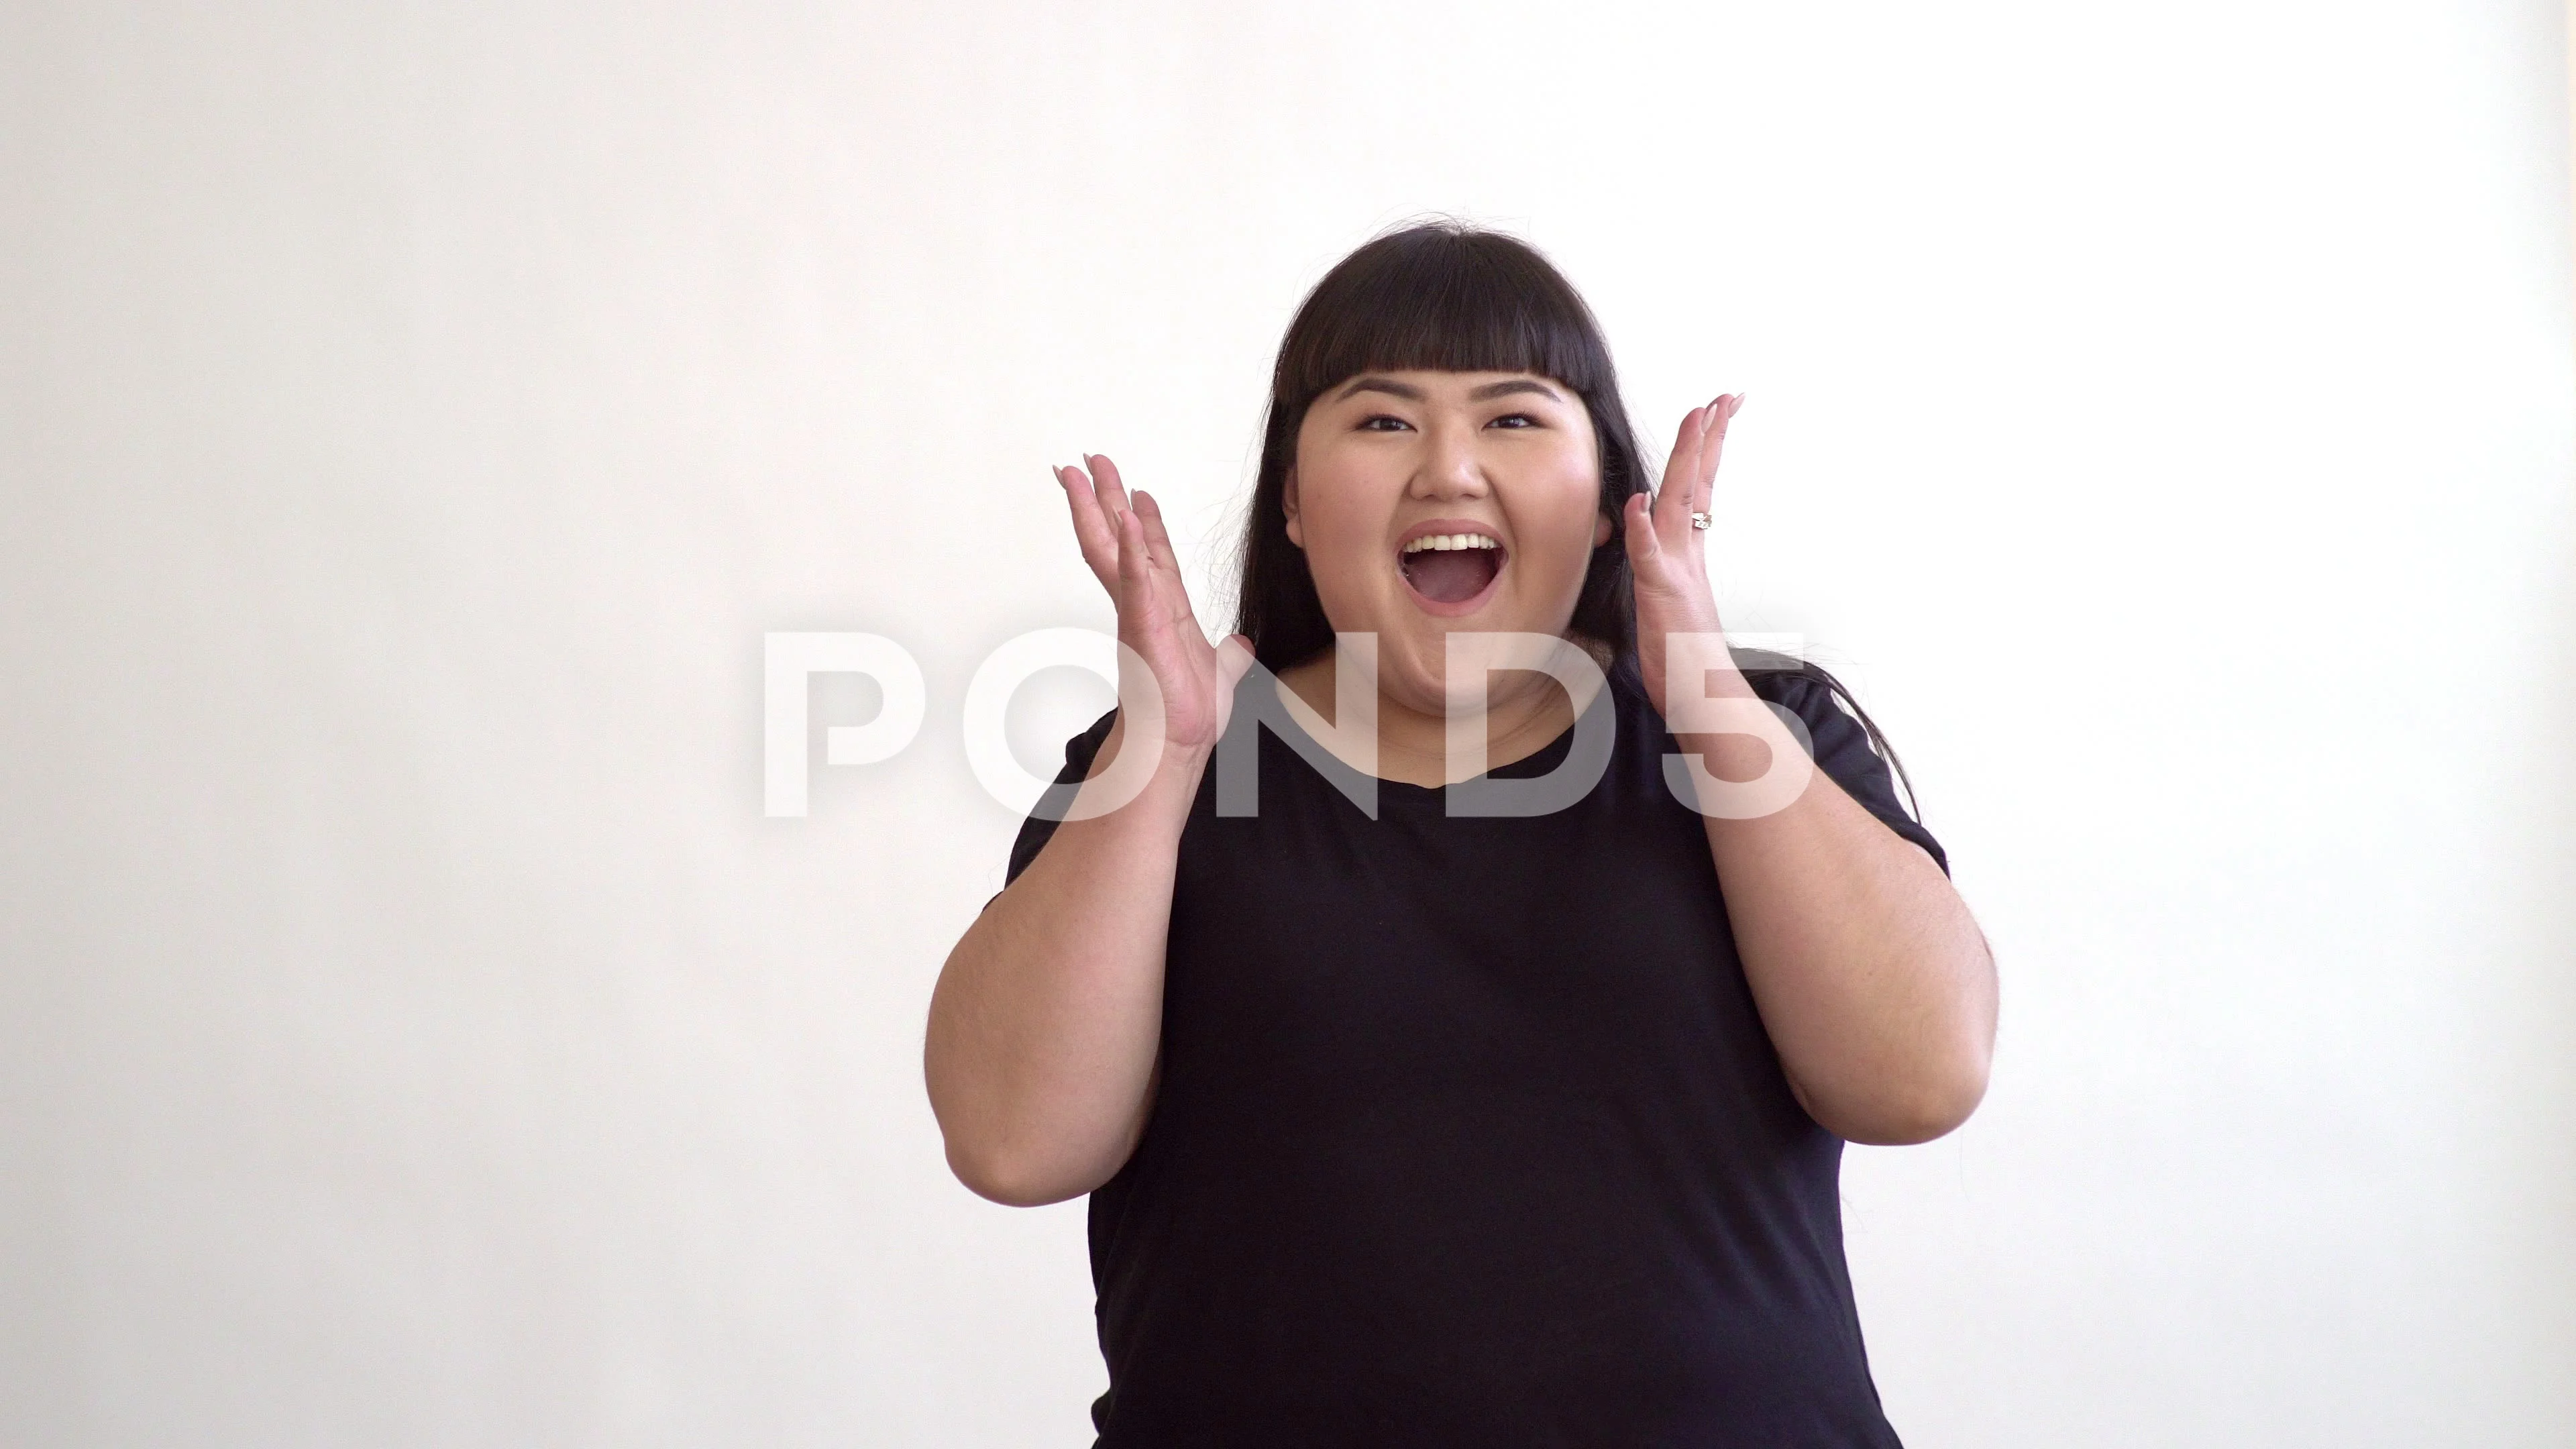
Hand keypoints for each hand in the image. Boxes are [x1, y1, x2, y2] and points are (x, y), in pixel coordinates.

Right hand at [1058, 454, 1255, 761]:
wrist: (1177, 743)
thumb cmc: (1189, 713)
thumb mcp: (1223, 672)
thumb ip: (1230, 654)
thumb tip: (1241, 645)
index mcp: (1163, 608)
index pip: (1151, 554)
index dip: (1143, 522)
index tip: (1135, 491)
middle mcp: (1143, 603)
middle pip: (1116, 538)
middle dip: (1102, 498)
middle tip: (1087, 461)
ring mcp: (1136, 611)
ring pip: (1109, 548)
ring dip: (1095, 507)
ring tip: (1078, 473)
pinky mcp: (1142, 624)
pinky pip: (1135, 579)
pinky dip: (1129, 547)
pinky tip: (1123, 517)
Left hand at [1624, 394, 1741, 715]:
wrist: (1699, 696)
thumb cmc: (1682, 654)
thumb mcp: (1665, 597)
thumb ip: (1658, 557)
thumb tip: (1648, 520)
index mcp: (1684, 550)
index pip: (1696, 487)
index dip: (1705, 447)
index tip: (1719, 409)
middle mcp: (1683, 553)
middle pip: (1694, 483)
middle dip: (1708, 437)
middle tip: (1725, 397)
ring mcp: (1674, 571)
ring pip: (1677, 505)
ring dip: (1686, 461)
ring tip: (1697, 420)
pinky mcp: (1661, 596)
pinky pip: (1650, 558)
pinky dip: (1645, 529)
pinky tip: (1640, 502)